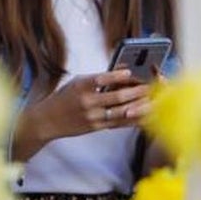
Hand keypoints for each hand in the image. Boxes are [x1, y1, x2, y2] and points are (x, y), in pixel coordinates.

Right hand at [12, 69, 153, 160]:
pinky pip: (119, 123)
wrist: (49, 120)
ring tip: (151, 100)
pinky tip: (143, 114)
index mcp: (81, 86)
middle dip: (136, 91)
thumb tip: (121, 72)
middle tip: (150, 86)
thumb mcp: (77, 82)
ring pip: (121, 111)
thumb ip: (97, 79)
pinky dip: (132, 118)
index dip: (117, 76)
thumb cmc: (65, 97)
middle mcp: (88, 102)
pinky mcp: (97, 127)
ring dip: (138, 105)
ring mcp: (93, 116)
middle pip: (117, 97)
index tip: (130, 72)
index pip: (101, 80)